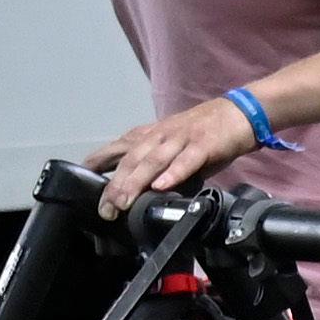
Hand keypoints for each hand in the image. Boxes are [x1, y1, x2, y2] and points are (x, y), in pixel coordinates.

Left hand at [87, 95, 269, 216]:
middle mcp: (160, 136)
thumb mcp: (174, 146)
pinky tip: (162, 186)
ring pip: (152, 162)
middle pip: (131, 160)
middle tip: (105, 208)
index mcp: (150, 136)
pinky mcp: (203, 145)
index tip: (79, 180)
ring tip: (124, 202)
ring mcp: (181, 139)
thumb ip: (158, 166)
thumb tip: (143, 191)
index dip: (97, 163)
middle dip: (115, 185)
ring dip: (136, 182)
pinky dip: (173, 173)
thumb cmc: (206, 133)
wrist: (240, 112)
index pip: (117, 149)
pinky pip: (185, 161)